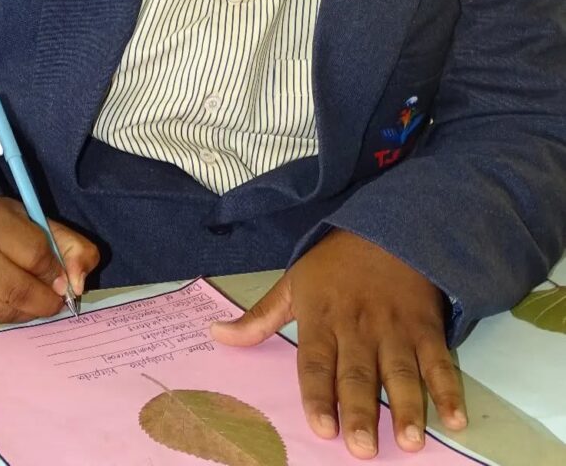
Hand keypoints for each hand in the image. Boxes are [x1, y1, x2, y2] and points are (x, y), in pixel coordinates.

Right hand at [0, 196, 99, 323]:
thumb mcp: (36, 221)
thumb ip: (70, 246)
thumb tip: (79, 285)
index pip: (35, 254)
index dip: (56, 272)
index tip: (63, 279)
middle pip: (18, 290)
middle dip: (46, 302)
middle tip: (55, 301)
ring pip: (2, 310)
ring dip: (28, 312)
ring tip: (34, 301)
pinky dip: (6, 315)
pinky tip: (9, 302)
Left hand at [210, 229, 466, 459]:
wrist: (386, 226)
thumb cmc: (334, 263)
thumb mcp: (293, 282)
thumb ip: (259, 317)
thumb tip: (217, 335)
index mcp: (321, 317)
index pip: (317, 361)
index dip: (319, 395)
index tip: (322, 428)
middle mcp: (358, 326)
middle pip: (359, 374)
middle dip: (362, 412)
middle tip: (363, 449)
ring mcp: (395, 327)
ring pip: (401, 371)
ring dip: (408, 407)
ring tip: (410, 442)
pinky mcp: (425, 326)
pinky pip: (439, 360)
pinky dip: (449, 389)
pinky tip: (454, 419)